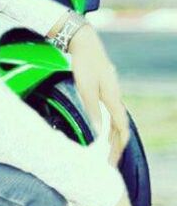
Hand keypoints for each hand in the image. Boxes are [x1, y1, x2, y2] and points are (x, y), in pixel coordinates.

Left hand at [67, 23, 129, 165]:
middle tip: (109, 162)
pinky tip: (103, 132)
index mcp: (113, 98)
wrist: (84, 43)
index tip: (113, 161)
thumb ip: (92, 110)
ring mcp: (111, 93)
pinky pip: (110, 113)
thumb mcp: (85, 88)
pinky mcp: (104, 90)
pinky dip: (108, 126)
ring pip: (115, 120)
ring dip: (112, 137)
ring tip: (107, 152)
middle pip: (119, 127)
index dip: (119, 146)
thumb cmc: (84, 64)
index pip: (121, 128)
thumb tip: (98, 133)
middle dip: (116, 146)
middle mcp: (115, 97)